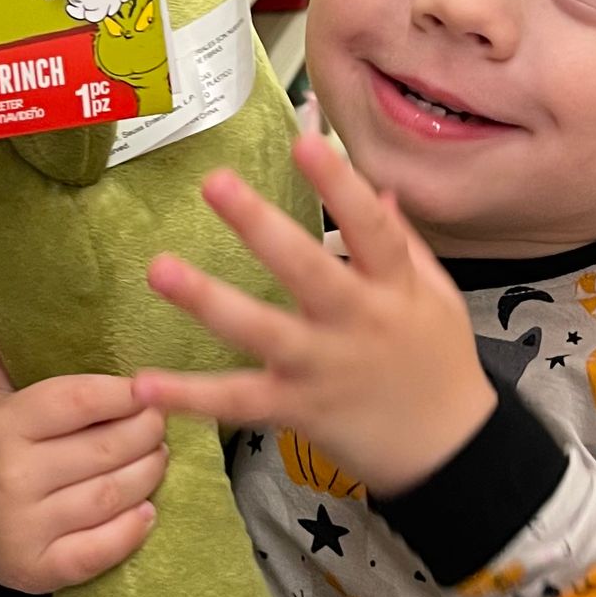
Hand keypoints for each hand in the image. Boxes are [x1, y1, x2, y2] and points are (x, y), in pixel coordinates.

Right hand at [0, 290, 167, 596]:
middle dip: (147, 431)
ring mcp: (27, 527)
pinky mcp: (44, 568)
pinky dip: (133, 529)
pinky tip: (147, 510)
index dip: (122, 392)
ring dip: (149, 473)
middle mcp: (12, 477)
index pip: (77, 399)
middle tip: (159, 421)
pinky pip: (105, 547)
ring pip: (114, 494)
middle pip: (107, 447)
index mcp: (1, 428)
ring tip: (158, 456)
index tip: (144, 387)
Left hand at [133, 132, 495, 500]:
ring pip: (260, 331)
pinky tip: (144, 384)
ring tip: (159, 269)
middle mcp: (357, 322)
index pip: (371, 228)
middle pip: (306, 269)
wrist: (450, 455)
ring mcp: (321, 368)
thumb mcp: (436, 297)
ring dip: (207, 299)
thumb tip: (382, 187)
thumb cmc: (440, 364)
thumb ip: (403, 243)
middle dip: (261, 225)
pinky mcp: (295, 410)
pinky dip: (190, 396)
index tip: (307, 141)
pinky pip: (237, 401)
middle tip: (215, 183)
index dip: (341, 185)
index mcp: (392, 287)